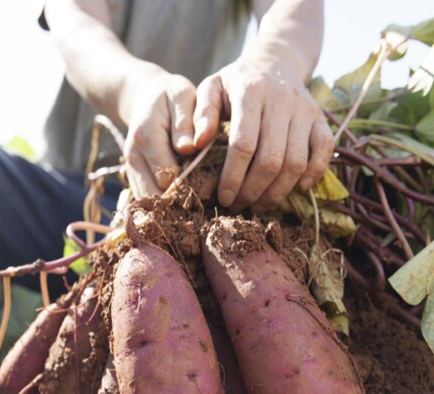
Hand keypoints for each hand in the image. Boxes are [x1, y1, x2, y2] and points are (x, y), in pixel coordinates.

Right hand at [121, 69, 197, 197]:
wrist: (145, 98)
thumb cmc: (170, 96)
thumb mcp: (181, 96)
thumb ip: (185, 121)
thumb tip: (189, 148)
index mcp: (146, 137)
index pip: (167, 174)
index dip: (190, 184)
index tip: (212, 185)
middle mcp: (133, 157)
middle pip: (155, 195)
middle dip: (180, 202)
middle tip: (206, 200)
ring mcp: (131, 169)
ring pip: (149, 202)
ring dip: (171, 207)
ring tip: (195, 204)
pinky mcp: (134, 177)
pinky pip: (147, 200)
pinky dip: (164, 205)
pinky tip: (183, 201)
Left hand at [192, 54, 333, 213]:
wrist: (275, 62)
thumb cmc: (235, 82)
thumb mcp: (211, 88)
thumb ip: (201, 114)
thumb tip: (194, 144)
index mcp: (251, 93)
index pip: (244, 144)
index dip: (233, 176)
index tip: (223, 197)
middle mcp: (282, 101)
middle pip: (271, 159)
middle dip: (253, 190)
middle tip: (237, 206)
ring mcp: (305, 111)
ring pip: (296, 162)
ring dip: (277, 191)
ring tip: (258, 206)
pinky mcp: (320, 119)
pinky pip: (324, 151)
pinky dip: (314, 174)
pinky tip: (297, 190)